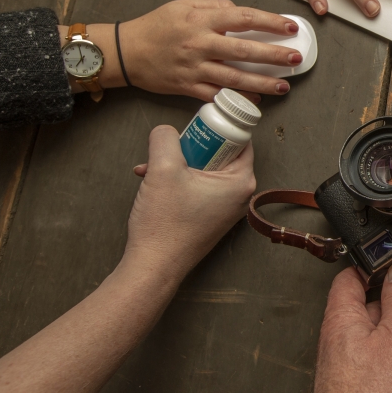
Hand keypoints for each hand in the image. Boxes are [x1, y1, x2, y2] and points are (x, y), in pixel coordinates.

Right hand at [61, 0, 301, 101]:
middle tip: (295, 58)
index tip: (290, 27)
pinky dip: (238, 99)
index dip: (270, 22)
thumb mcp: (182, 5)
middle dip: (273, 55)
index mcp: (200, 20)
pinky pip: (218, 96)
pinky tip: (256, 100)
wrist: (125, 52)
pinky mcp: (187, 88)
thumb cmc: (156, 26)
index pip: (243, 18)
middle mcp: (199, 44)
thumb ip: (214, 6)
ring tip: (284, 86)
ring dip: (262, 83)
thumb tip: (239, 10)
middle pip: (243, 50)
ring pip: (234, 78)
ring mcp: (194, 68)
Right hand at [126, 126, 255, 278]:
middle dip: (189, 147)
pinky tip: (151, 182)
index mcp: (241, 181)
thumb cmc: (165, 225)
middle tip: (168, 148)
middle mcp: (239, 195)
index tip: (194, 125)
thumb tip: (166, 130)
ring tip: (150, 168)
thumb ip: (165, 138)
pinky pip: (197, 186)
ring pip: (204, 169)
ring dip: (177, 163)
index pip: (239, 139)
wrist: (153, 266)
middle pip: (220, 153)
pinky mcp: (209, 216)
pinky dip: (177, 180)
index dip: (216, 128)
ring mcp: (224, 207)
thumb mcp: (163, 168)